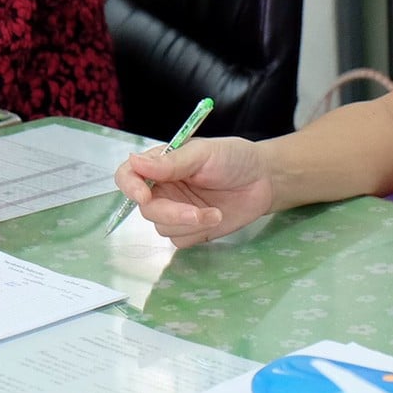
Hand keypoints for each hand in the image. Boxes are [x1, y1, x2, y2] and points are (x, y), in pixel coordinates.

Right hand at [112, 137, 275, 247]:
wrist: (264, 181)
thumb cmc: (235, 158)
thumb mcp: (204, 153)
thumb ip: (171, 162)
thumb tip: (135, 161)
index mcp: (161, 164)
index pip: (129, 174)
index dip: (130, 186)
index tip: (145, 196)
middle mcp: (163, 188)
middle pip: (146, 209)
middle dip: (172, 213)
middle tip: (198, 212)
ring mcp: (175, 210)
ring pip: (162, 227)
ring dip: (189, 223)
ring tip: (215, 210)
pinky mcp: (190, 229)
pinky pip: (179, 239)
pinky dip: (197, 232)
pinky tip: (215, 218)